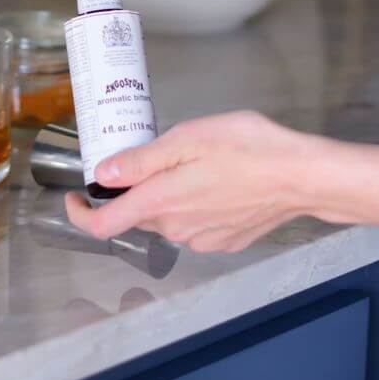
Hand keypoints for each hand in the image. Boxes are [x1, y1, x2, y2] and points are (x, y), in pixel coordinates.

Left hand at [64, 112, 378, 251]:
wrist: (304, 177)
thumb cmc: (251, 150)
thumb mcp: (187, 139)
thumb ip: (141, 160)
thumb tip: (103, 175)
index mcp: (161, 202)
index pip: (103, 225)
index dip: (80, 214)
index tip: (74, 198)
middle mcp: (177, 228)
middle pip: (138, 215)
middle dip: (136, 190)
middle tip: (154, 155)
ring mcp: (203, 239)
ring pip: (169, 218)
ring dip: (170, 196)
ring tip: (197, 162)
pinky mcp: (226, 240)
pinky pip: (197, 224)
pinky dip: (198, 205)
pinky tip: (220, 181)